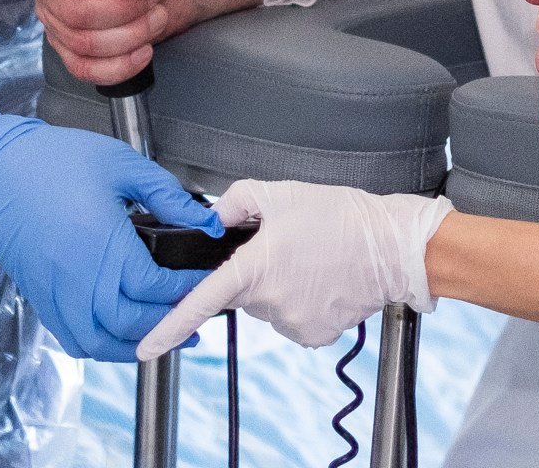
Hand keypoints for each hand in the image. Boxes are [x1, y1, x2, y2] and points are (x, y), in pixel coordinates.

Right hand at [0, 100, 214, 360]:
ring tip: (164, 333)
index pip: (154, 287)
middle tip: (196, 313)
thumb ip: (168, 195)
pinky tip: (121, 333)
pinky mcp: (40, 298)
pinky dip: (101, 345)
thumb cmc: (54, 161)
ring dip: (134, 345)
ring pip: (99, 343)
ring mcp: (55, 293)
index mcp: (101, 244)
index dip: (185, 288)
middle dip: (169, 323)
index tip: (206, 279)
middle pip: (130, 324)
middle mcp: (76, 278)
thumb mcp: (123, 165)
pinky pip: (72, 338)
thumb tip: (205, 221)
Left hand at [137, 179, 451, 357]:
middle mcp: (270, 301)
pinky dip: (302, 302)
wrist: (393, 246)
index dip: (168, 326)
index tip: (145, 347)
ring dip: (281, 287)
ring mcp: (292, 322)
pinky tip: (323, 280)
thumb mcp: (282, 193)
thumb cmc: (343, 217)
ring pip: (269, 306)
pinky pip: (293, 319)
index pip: (200, 301)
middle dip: (255, 274)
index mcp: (255, 267)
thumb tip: (216, 219)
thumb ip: (237, 202)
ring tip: (313, 260)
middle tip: (288, 247)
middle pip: (241, 293)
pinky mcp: (313, 335)